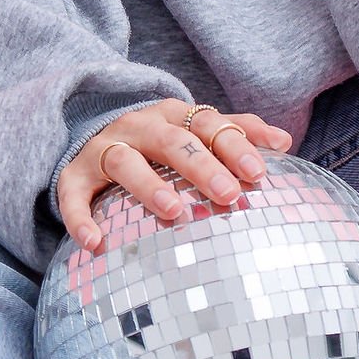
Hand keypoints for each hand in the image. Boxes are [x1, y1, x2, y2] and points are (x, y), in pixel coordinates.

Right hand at [59, 98, 292, 250]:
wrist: (88, 137)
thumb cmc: (157, 143)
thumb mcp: (194, 130)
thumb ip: (237, 132)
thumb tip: (285, 142)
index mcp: (172, 115)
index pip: (208, 124)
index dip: (235, 145)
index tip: (260, 173)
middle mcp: (138, 126)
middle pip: (171, 140)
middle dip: (201, 166)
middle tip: (229, 195)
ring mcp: (103, 148)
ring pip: (124, 161)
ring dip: (149, 185)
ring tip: (174, 212)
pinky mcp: (74, 174)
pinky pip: (73, 194)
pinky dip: (80, 217)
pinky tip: (95, 242)